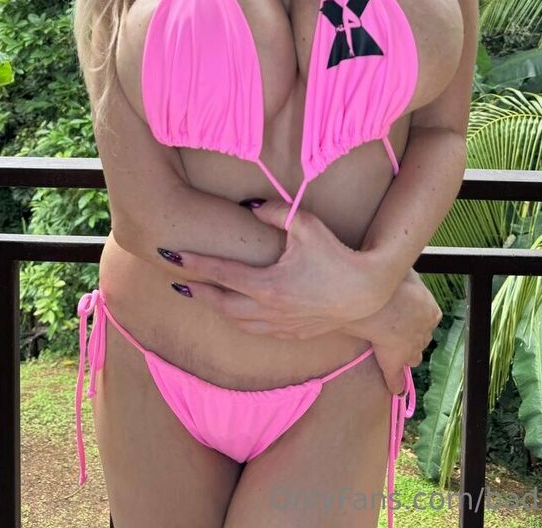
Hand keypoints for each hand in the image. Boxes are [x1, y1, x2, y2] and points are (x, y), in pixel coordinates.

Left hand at [168, 199, 389, 338]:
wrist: (367, 294)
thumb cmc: (337, 256)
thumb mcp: (306, 225)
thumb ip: (275, 212)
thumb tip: (251, 207)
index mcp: (267, 284)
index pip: (221, 273)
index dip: (195, 263)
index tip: (174, 255)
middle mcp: (268, 310)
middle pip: (221, 304)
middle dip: (198, 293)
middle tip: (179, 284)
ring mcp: (280, 325)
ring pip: (237, 323)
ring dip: (218, 309)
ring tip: (205, 297)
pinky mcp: (292, 334)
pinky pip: (257, 331)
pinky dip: (240, 321)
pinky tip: (238, 313)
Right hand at [348, 268, 441, 395]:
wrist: (386, 302)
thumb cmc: (394, 282)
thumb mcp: (405, 271)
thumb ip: (405, 272)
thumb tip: (402, 258)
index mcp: (430, 310)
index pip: (428, 318)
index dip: (417, 318)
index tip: (407, 315)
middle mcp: (424, 331)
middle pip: (422, 338)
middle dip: (413, 336)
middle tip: (399, 331)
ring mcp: (410, 348)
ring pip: (412, 355)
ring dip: (406, 355)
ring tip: (395, 353)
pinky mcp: (394, 361)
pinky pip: (396, 377)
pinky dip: (396, 383)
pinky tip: (396, 390)